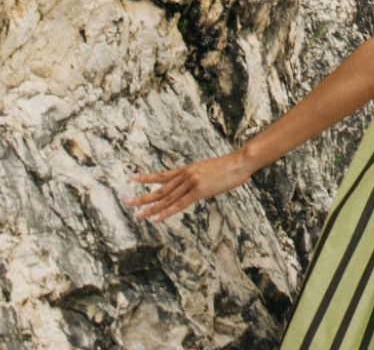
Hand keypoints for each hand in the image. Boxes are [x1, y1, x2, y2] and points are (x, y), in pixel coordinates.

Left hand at [124, 150, 253, 221]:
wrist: (240, 162)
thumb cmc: (229, 167)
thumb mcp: (209, 171)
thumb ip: (200, 178)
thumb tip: (197, 185)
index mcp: (187, 169)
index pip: (163, 175)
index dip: (147, 177)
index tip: (133, 178)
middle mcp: (186, 174)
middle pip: (161, 189)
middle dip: (143, 197)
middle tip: (127, 201)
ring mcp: (191, 182)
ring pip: (167, 198)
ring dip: (151, 208)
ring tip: (137, 214)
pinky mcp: (199, 190)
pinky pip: (179, 204)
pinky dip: (167, 212)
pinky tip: (156, 218)